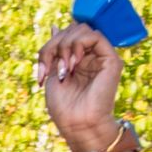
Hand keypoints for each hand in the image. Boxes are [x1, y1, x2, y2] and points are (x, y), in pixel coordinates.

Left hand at [37, 20, 122, 151]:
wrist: (78, 125)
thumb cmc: (65, 108)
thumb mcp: (52, 74)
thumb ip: (54, 50)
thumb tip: (55, 26)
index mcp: (76, 58)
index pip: (64, 35)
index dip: (49, 46)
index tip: (41, 71)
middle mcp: (90, 55)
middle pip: (71, 29)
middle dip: (53, 46)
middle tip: (50, 69)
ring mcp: (101, 56)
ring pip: (82, 29)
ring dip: (65, 46)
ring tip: (63, 70)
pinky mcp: (111, 59)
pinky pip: (95, 35)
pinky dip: (79, 45)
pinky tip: (74, 64)